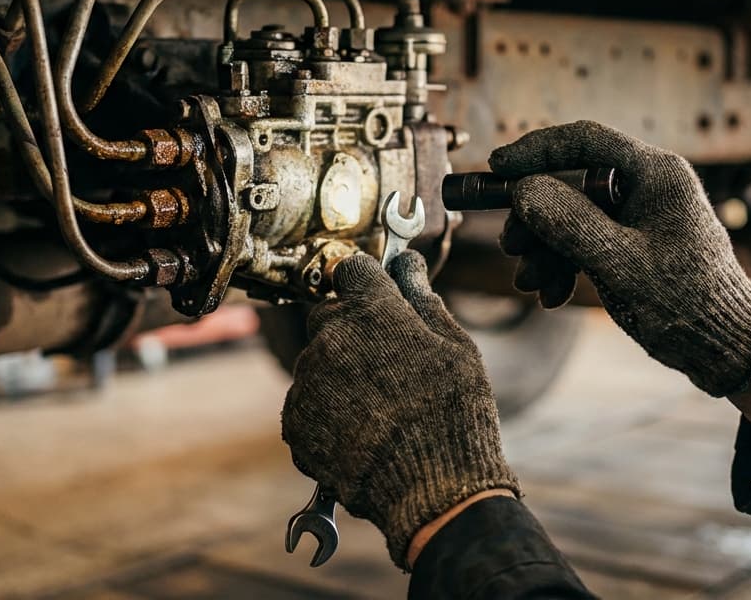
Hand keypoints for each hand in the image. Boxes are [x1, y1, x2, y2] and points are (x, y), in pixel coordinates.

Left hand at [281, 251, 518, 568]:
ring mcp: (307, 381)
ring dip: (339, 373)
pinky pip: (306, 402)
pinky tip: (362, 431)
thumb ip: (422, 298)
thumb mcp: (455, 346)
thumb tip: (405, 262)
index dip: (368, 282)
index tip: (381, 300)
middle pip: (329, 314)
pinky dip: (326, 411)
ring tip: (380, 408)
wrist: (433, 488)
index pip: (353, 269)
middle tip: (388, 363)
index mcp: (370, 310)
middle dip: (352, 329)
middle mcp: (329, 337)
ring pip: (317, 361)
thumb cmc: (454, 411)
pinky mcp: (294, 421)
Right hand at [489, 120, 750, 396]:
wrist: (724, 347)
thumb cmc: (685, 303)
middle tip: (509, 246)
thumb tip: (523, 190)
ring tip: (529, 283)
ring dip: (544, 247)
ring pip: (572, 215)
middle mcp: (647, 185)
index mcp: (656, 174)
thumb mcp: (619, 264)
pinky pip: (584, 240)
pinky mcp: (632, 242)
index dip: (535, 150)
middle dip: (535, 217)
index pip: (585, 140)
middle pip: (571, 182)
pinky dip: (563, 264)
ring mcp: (639, 214)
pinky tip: (551, 294)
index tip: (497, 168)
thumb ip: (570, 223)